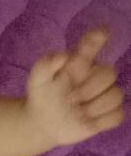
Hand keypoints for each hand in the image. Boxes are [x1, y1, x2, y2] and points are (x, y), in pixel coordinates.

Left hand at [23, 27, 124, 146]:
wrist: (42, 123)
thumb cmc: (42, 96)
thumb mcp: (37, 81)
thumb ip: (45, 65)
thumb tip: (62, 56)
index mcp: (79, 63)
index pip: (91, 44)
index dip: (98, 37)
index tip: (102, 32)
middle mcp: (95, 75)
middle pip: (109, 74)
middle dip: (89, 89)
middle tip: (69, 100)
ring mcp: (104, 94)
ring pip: (115, 95)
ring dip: (94, 107)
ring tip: (76, 113)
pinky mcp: (108, 114)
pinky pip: (118, 115)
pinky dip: (102, 120)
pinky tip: (86, 122)